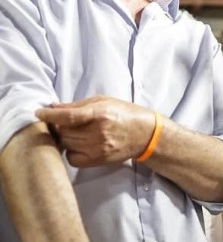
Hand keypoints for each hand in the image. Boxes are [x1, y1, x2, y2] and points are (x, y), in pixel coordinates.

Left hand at [35, 95, 154, 167]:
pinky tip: (79, 144)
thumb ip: (77, 105)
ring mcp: (98, 148)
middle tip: (63, 122)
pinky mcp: (98, 160)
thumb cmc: (123, 114)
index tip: (39, 113)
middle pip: (63, 131)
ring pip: (66, 144)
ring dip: (65, 137)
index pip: (68, 116)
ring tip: (75, 131)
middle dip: (58, 126)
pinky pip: (72, 157)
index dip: (50, 115)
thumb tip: (52, 107)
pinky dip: (71, 151)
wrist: (144, 134)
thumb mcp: (103, 102)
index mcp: (100, 113)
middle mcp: (98, 132)